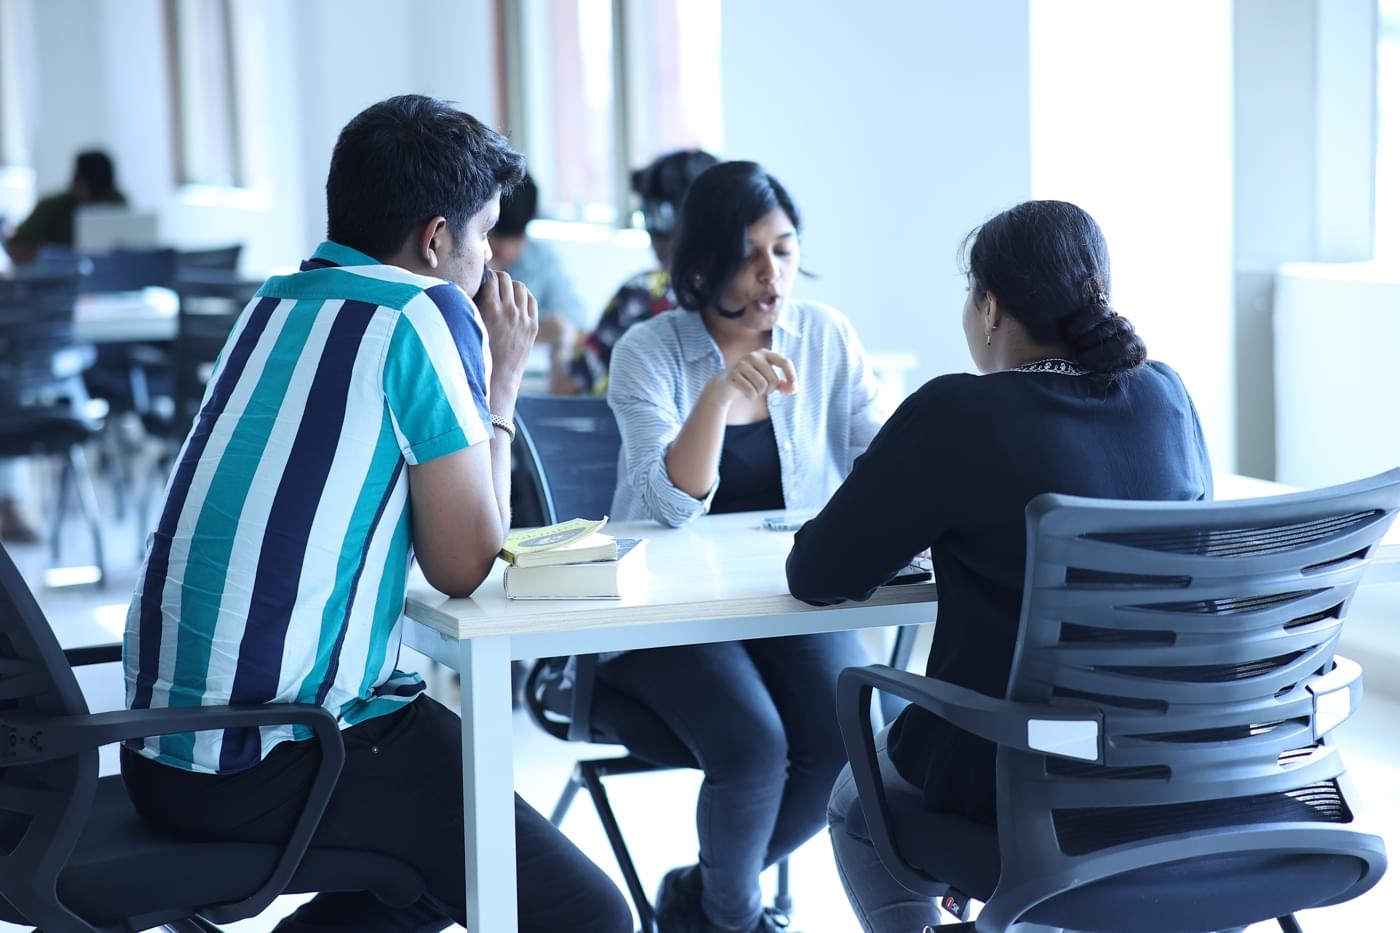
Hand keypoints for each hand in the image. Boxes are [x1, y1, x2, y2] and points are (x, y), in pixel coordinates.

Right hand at [475, 269, 537, 393]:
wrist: (497, 377)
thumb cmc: (477, 351)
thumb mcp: (471, 325)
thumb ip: (472, 305)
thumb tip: (472, 284)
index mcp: (491, 308)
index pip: (491, 278)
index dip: (486, 276)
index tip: (482, 278)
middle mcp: (509, 310)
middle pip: (506, 279)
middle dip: (498, 278)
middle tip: (492, 283)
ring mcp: (523, 318)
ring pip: (520, 287)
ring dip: (511, 286)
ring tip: (505, 291)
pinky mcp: (532, 326)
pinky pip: (531, 300)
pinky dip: (524, 296)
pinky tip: (517, 299)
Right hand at [707, 349, 796, 404]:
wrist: (725, 385)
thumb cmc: (751, 381)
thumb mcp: (768, 381)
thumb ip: (783, 385)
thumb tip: (794, 389)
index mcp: (764, 353)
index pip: (784, 361)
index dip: (791, 374)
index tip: (795, 386)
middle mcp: (753, 355)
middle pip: (774, 379)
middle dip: (770, 390)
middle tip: (762, 389)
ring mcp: (742, 364)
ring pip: (762, 386)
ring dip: (760, 393)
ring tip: (753, 389)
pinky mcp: (733, 374)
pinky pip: (751, 392)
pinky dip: (751, 396)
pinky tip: (745, 392)